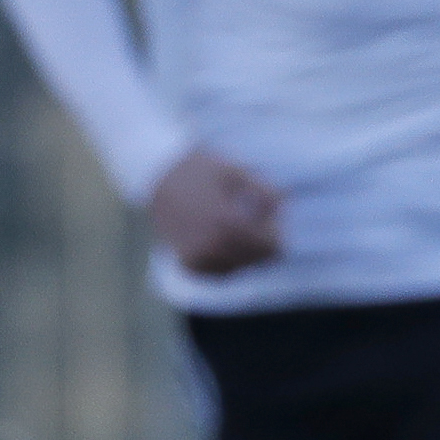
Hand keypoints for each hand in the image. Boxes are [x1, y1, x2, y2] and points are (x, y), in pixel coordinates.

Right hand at [145, 147, 283, 273]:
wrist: (155, 174)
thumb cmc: (199, 168)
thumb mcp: (236, 171)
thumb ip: (265, 191)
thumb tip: (285, 205)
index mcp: (226, 224)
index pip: (273, 245)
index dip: (275, 226)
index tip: (263, 208)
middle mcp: (211, 247)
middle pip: (261, 259)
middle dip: (262, 238)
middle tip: (248, 214)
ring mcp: (198, 258)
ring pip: (243, 266)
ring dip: (246, 249)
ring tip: (231, 223)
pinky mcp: (189, 264)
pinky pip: (223, 271)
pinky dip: (229, 258)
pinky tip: (222, 237)